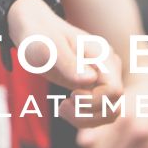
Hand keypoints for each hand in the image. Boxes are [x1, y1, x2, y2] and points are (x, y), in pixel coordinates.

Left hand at [6, 0, 122, 128]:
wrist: (33, 28)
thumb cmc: (37, 35)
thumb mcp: (45, 48)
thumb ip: (67, 63)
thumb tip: (90, 79)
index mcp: (102, 55)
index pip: (114, 91)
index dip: (92, 101)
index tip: (69, 96)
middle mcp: (109, 67)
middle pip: (114, 106)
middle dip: (87, 114)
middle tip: (61, 106)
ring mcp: (104, 78)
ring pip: (109, 113)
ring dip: (85, 119)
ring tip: (62, 108)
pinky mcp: (95, 87)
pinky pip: (100, 112)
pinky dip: (83, 117)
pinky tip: (64, 107)